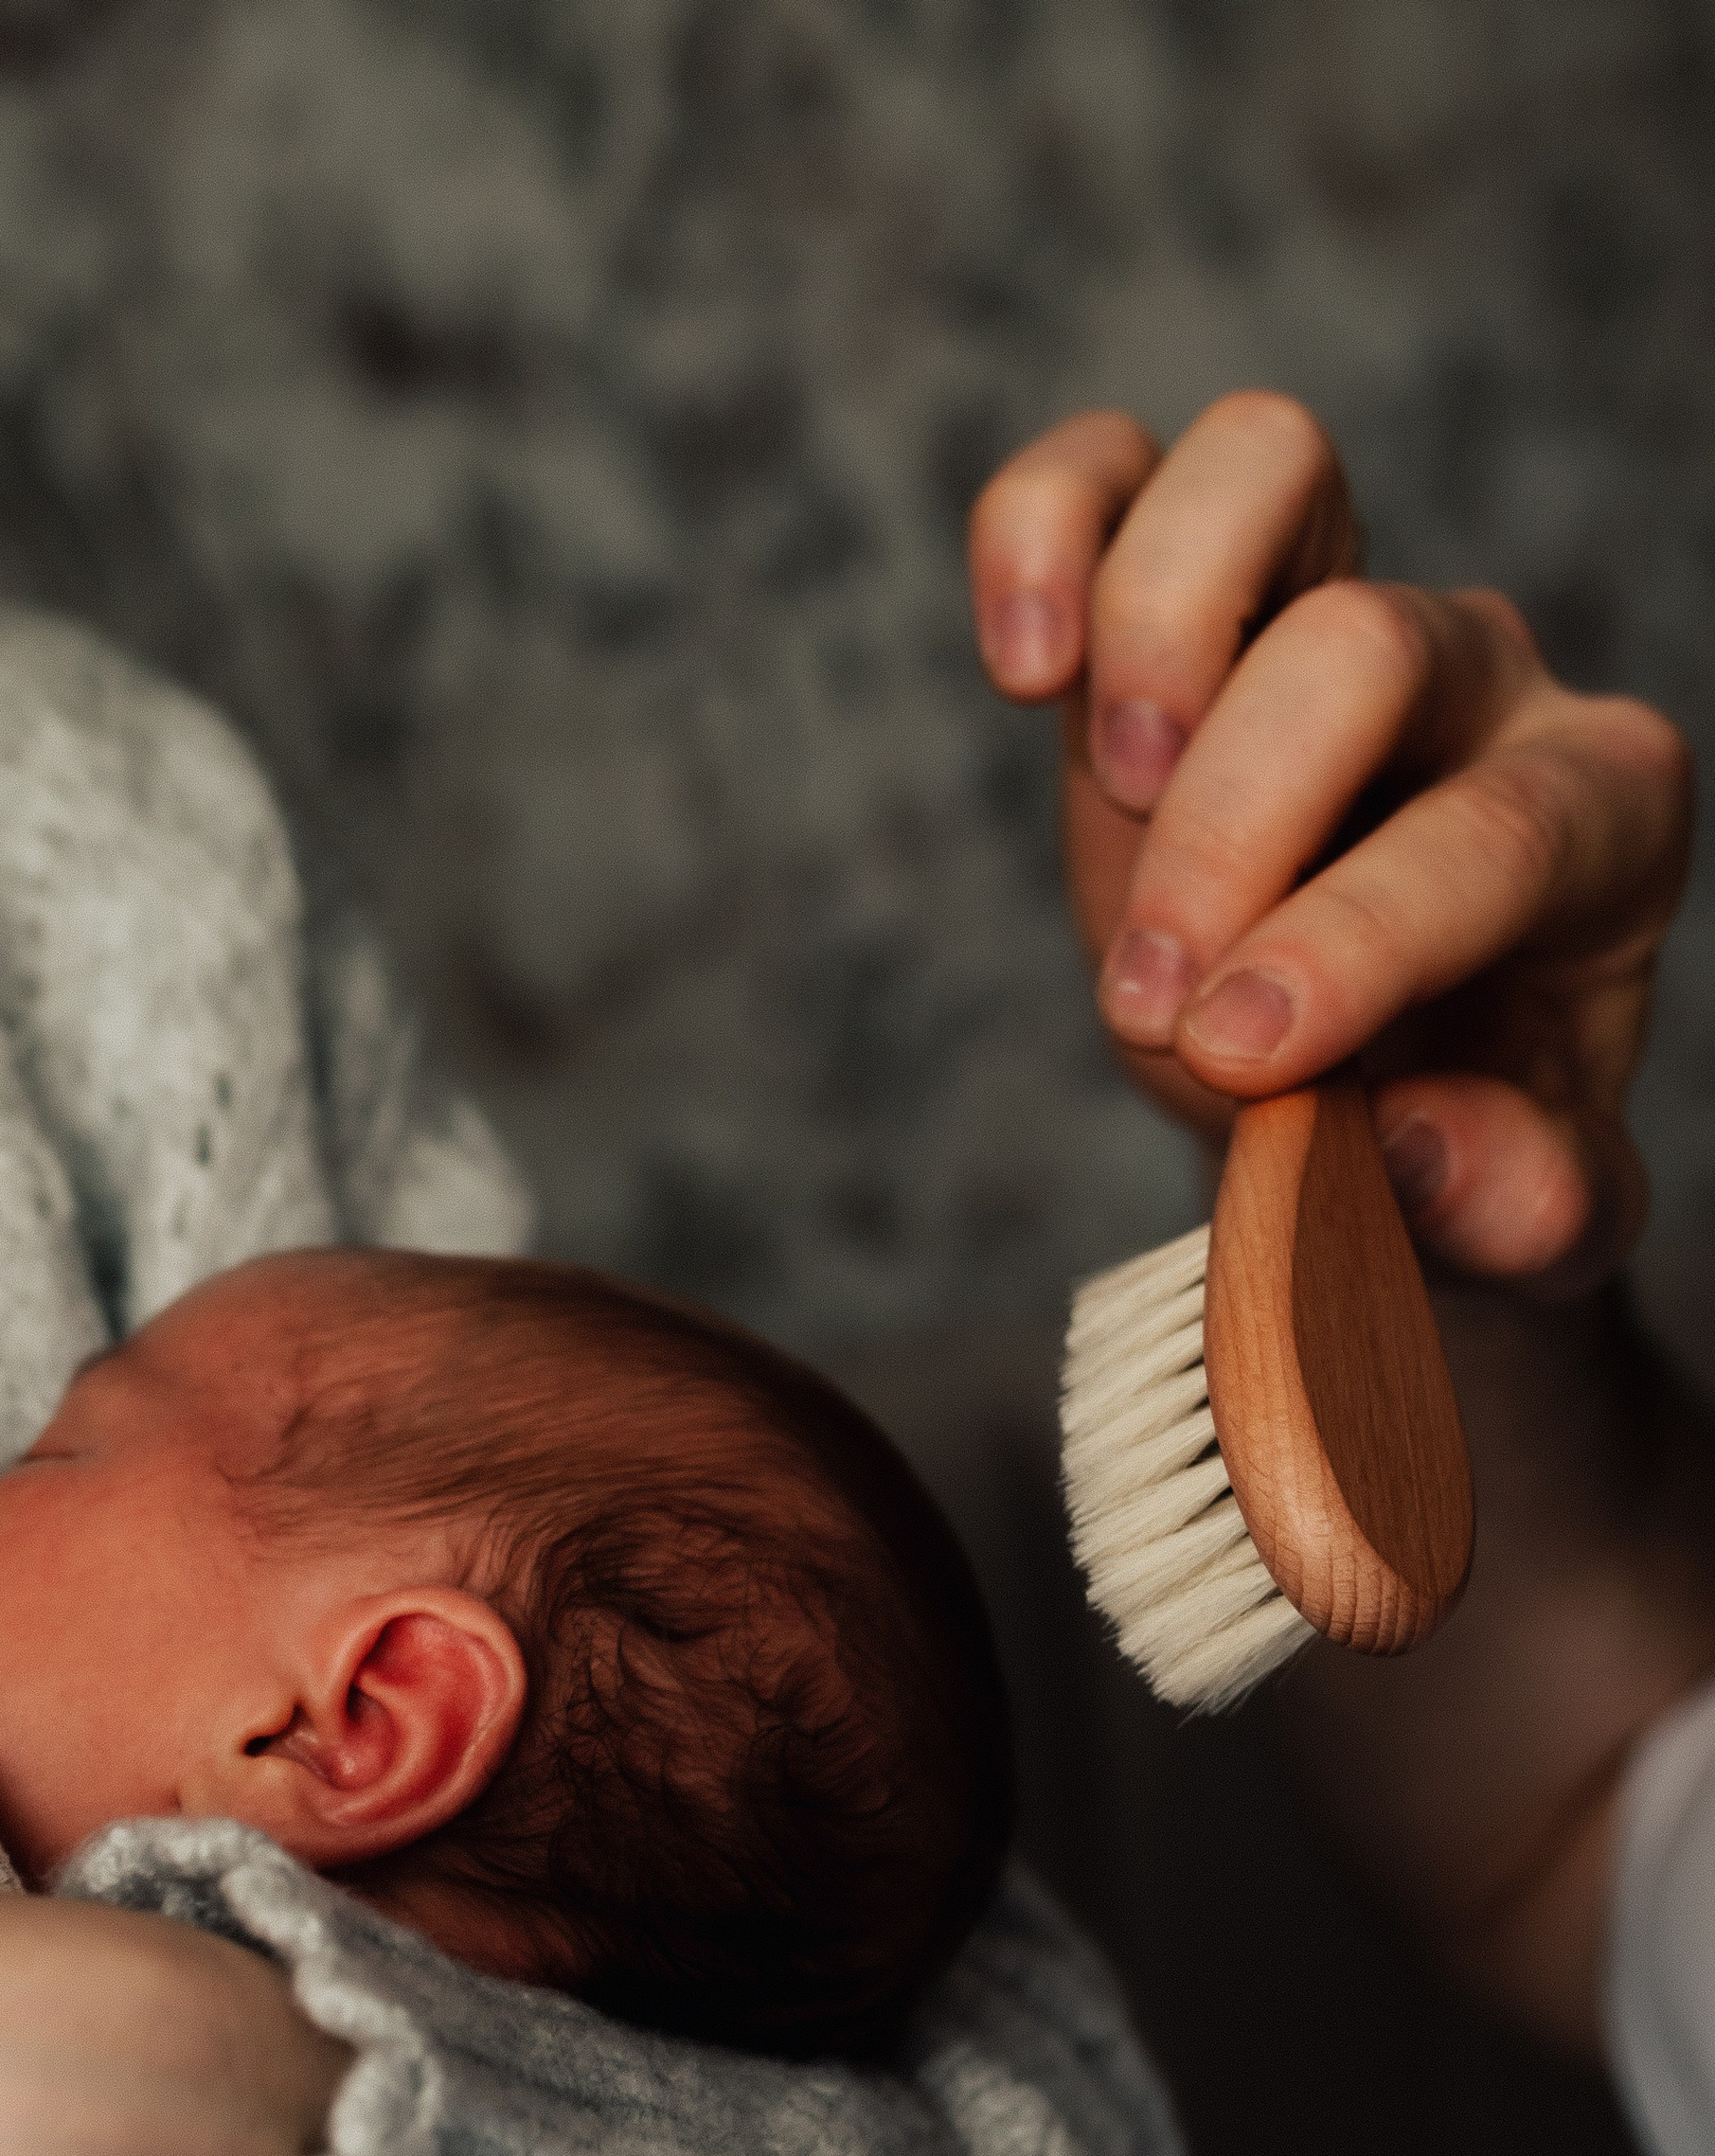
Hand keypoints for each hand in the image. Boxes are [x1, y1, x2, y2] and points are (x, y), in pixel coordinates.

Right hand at [969, 392, 1695, 1288]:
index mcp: (1603, 820)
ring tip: (1114, 788)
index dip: (1355, 940)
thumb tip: (1419, 1140)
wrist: (1367, 1099)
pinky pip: (1116, 470)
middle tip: (1148, 1004)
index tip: (1236, 1056)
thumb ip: (1514, 1201)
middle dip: (1234, 832)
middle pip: (1368, 646)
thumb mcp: (1520, 1216)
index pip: (1493, 832)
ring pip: (1271, 468)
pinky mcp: (1185, 593)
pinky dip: (1047, 527)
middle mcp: (1484, 678)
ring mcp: (1330, 602)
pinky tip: (1022, 665)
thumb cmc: (1451, 1142)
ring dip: (1163, 627)